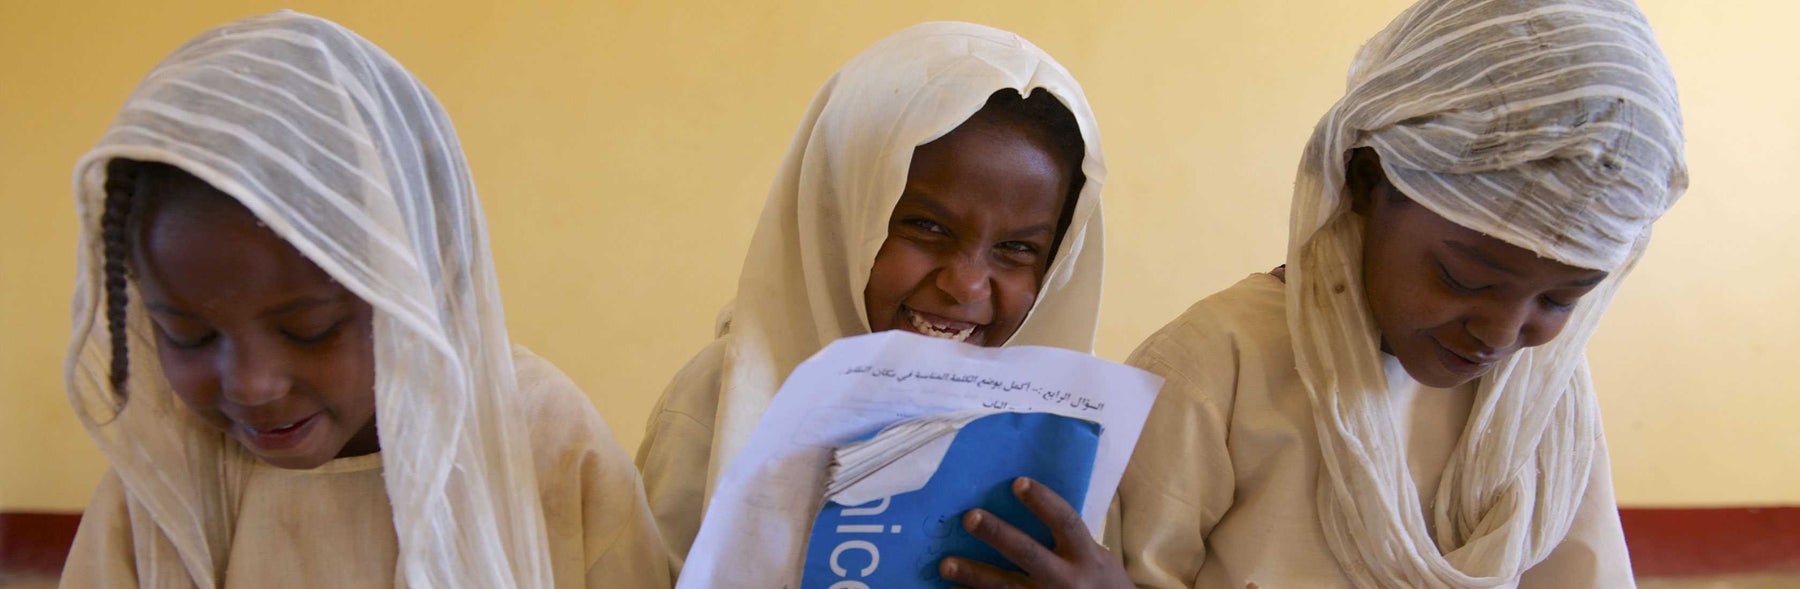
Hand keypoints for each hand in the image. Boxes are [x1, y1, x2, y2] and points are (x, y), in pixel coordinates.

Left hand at [938, 477, 1133, 588]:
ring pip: (1007, 587)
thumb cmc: (1100, 582)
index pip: (1065, 522)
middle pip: (1028, 553)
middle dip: (997, 534)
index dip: (1042, 501)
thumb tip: (1022, 505)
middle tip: (969, 517)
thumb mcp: (1096, 557)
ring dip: (974, 574)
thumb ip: (1067, 538)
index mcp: (1086, 556)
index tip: (1018, 482)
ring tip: (945, 564)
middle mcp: (1067, 579)